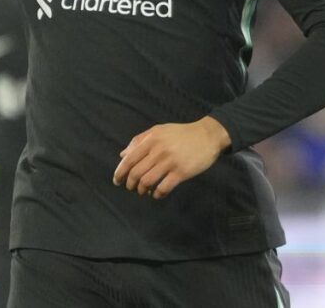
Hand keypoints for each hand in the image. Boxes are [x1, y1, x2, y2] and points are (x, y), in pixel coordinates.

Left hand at [113, 116, 231, 199]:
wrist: (207, 135)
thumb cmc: (181, 133)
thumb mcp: (159, 131)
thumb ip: (139, 141)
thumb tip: (122, 155)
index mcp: (151, 139)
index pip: (129, 159)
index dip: (120, 172)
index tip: (116, 181)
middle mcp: (158, 151)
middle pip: (136, 173)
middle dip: (130, 184)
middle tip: (131, 188)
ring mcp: (170, 162)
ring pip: (147, 182)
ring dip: (142, 190)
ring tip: (143, 191)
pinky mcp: (182, 172)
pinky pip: (164, 188)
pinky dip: (157, 194)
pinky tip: (157, 194)